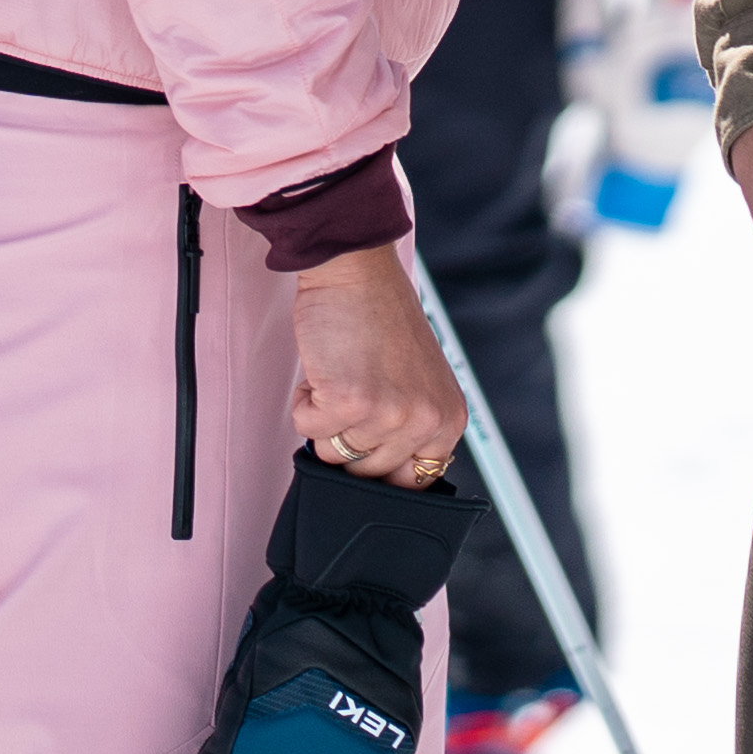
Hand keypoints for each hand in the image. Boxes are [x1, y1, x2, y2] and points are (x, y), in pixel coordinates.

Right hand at [285, 241, 469, 481]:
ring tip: (339, 374)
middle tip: (351, 390)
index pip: (412, 482)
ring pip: (333, 453)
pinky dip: (304, 402)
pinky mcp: (349, 403)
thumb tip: (375, 472)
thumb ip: (410, 427)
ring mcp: (388, 415)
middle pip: (367, 473)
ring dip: (324, 417)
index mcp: (448, 420)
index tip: (364, 444)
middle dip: (347, 436)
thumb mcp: (418, 382)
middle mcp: (425, 422)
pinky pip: (307, 429)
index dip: (378, 466)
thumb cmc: (380, 317)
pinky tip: (323, 369)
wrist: (356, 272)